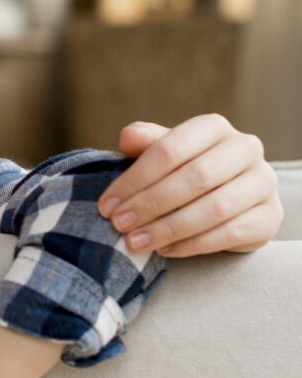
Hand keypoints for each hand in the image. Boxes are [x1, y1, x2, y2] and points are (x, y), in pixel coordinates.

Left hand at [98, 115, 282, 255]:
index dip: (135, 179)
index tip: (107, 205)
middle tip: (119, 225)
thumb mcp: (163, 153)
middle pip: (195, 177)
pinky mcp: (271, 216)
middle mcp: (245, 148)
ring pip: (214, 207)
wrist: (229, 199)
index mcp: (213, 127)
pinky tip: (165, 250)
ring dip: (169, 228)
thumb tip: (127, 137)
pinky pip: (231, 233)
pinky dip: (193, 244)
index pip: (170, 149)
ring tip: (136, 241)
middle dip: (151, 204)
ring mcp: (263, 182)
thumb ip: (145, 142)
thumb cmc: (184, 170)